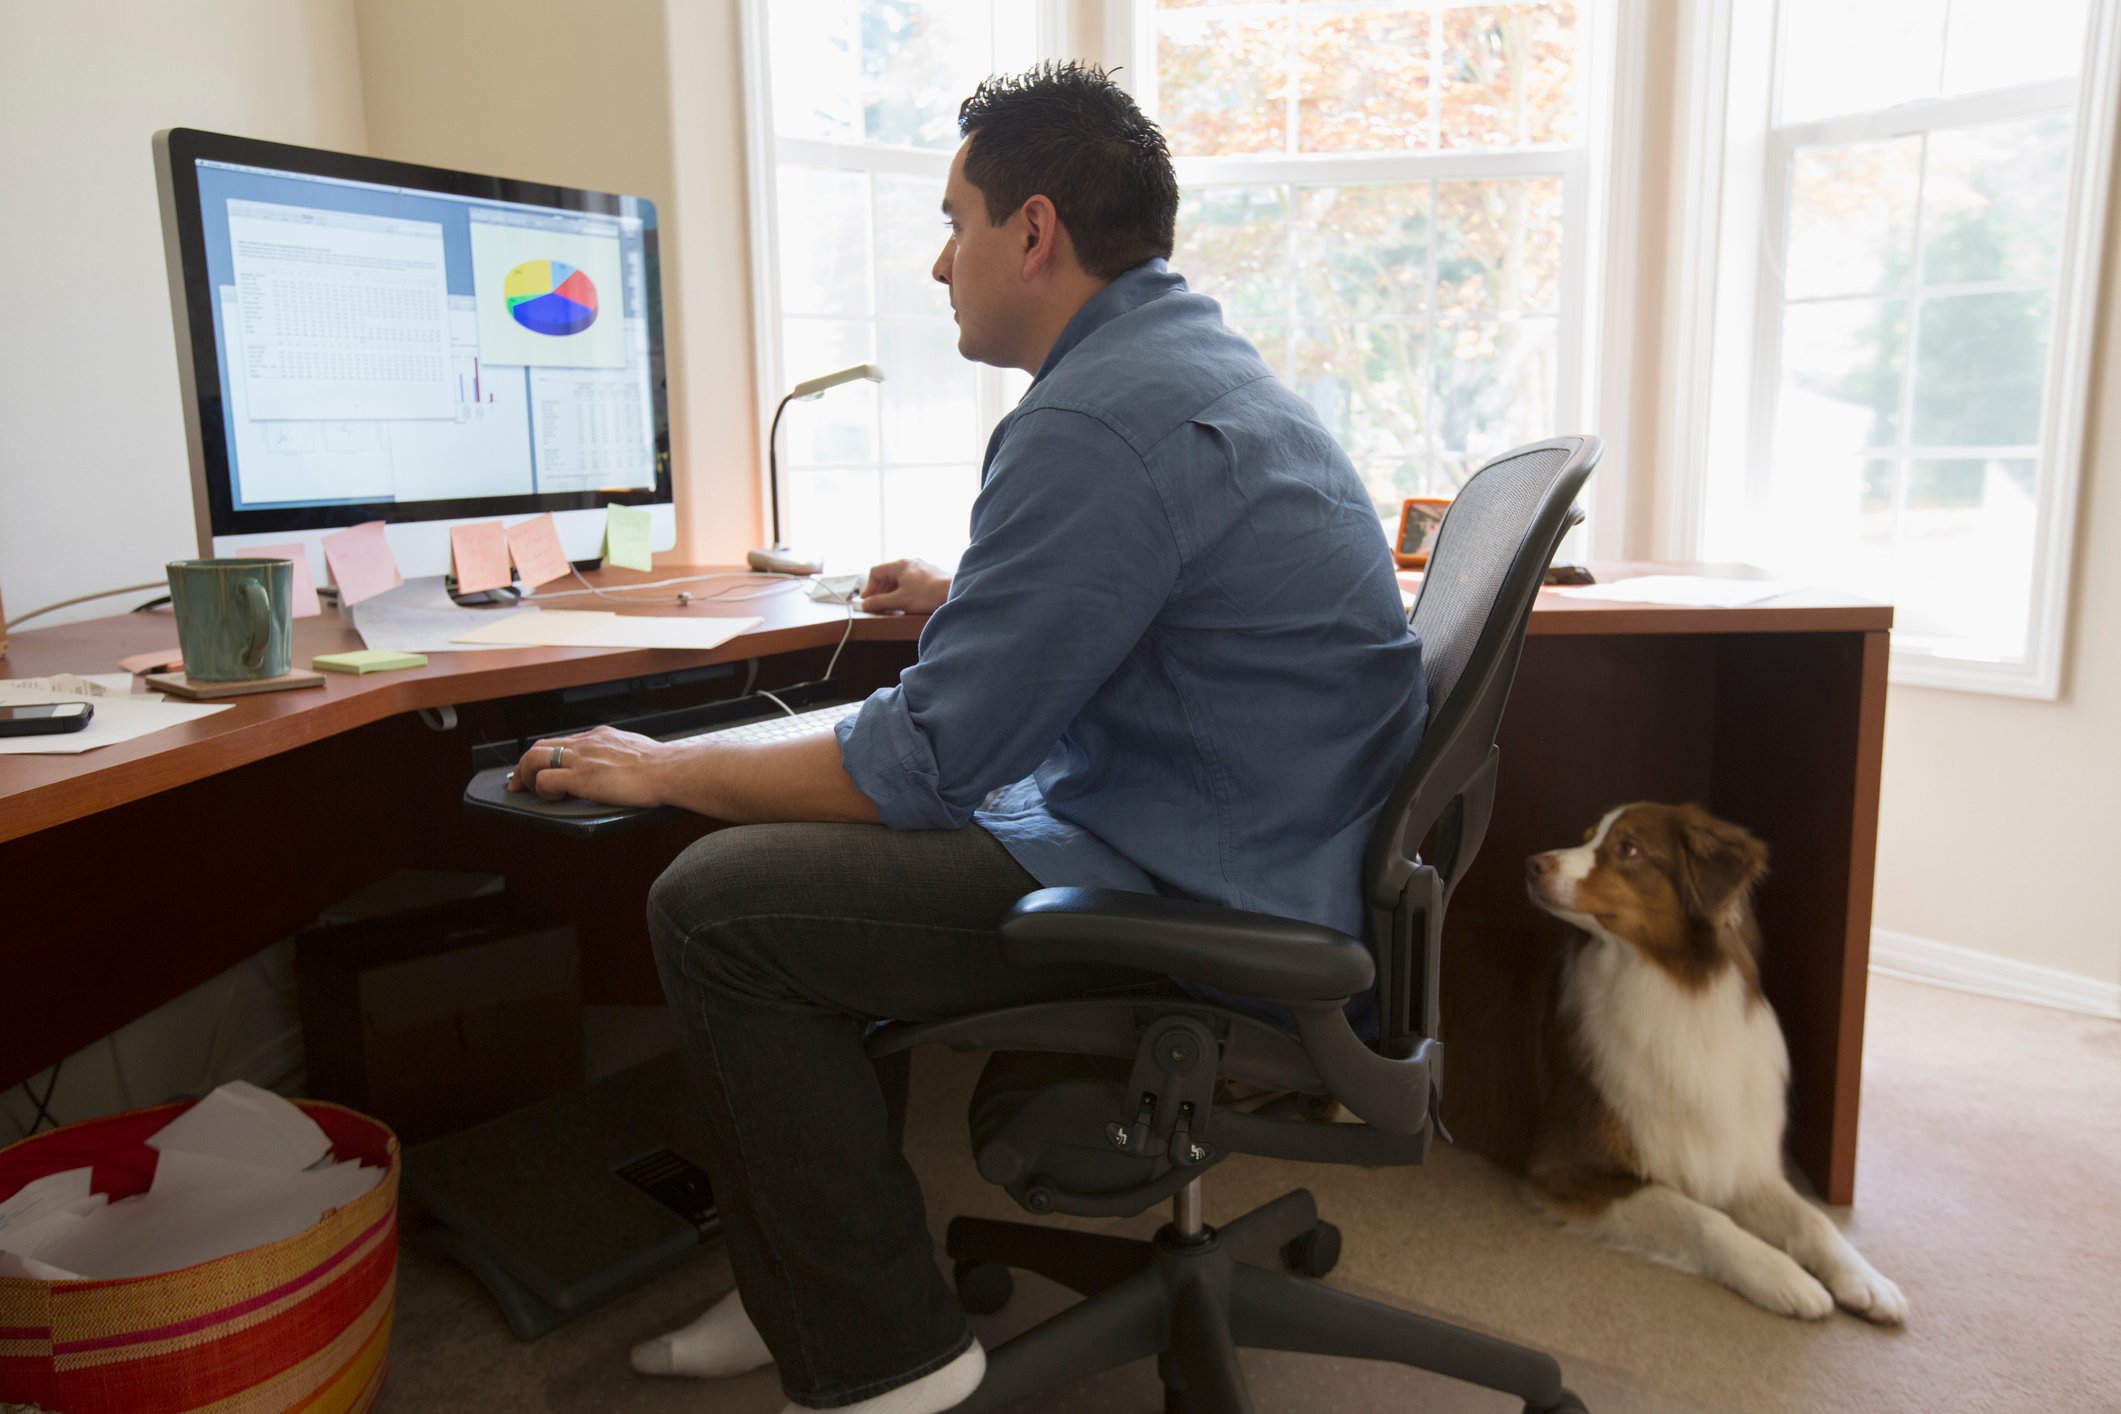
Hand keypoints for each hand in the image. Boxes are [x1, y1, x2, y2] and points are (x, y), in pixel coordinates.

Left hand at [507, 724, 670, 806]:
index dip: (546, 755)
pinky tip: (554, 798)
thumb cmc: (661, 766)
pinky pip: (545, 779)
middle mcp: (586, 742)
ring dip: (525, 775)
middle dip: (525, 764)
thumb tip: (618, 765)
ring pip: (534, 758)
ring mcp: (581, 758)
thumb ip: (618, 753)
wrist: (669, 770)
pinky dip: (542, 789)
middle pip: (540, 746)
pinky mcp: (581, 777)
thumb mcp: (634, 749)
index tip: (541, 767)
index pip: (562, 740)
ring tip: (529, 791)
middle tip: (521, 781)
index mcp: (600, 735)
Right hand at [860, 557, 950, 613]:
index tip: (868, 600)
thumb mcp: (899, 601)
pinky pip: (910, 581)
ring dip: (891, 591)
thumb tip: (865, 605)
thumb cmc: (928, 594)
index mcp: (900, 565)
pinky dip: (904, 590)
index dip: (869, 587)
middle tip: (877, 604)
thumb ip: (880, 602)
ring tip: (891, 604)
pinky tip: (906, 601)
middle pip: (887, 575)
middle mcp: (910, 563)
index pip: (876, 572)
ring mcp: (921, 568)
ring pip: (899, 578)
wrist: (954, 592)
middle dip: (880, 590)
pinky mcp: (929, 576)